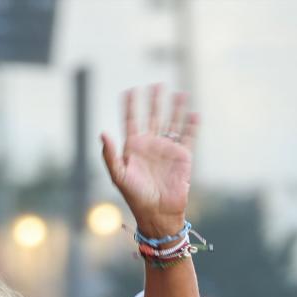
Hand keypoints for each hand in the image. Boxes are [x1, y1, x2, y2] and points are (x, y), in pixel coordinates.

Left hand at [100, 86, 196, 237]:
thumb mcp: (118, 176)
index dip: (130, 106)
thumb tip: (102, 133)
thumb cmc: (135, 196)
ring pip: (172, 123)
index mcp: (133, 148)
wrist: (157, 212)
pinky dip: (192, 125)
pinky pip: (188, 137)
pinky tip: (194, 114)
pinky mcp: (183, 157)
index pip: (131, 121)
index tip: (130, 90)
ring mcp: (167, 150)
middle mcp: (151, 145)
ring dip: (175, 108)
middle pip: (153, 117)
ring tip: (179, 93)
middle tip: (157, 83)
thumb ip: (110, 155)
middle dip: (154, 101)